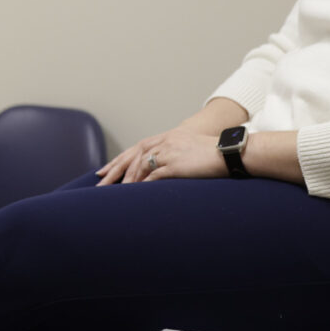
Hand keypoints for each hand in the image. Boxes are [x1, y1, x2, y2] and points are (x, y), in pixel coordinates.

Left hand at [97, 126, 222, 183]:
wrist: (230, 152)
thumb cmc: (214, 154)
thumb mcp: (190, 149)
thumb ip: (176, 155)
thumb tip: (164, 170)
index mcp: (168, 137)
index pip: (137, 148)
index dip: (120, 159)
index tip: (105, 170)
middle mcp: (166, 142)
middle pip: (133, 155)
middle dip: (114, 169)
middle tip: (100, 182)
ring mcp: (170, 152)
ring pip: (140, 165)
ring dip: (127, 179)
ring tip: (114, 192)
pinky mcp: (176, 165)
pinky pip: (153, 175)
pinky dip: (141, 185)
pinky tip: (133, 193)